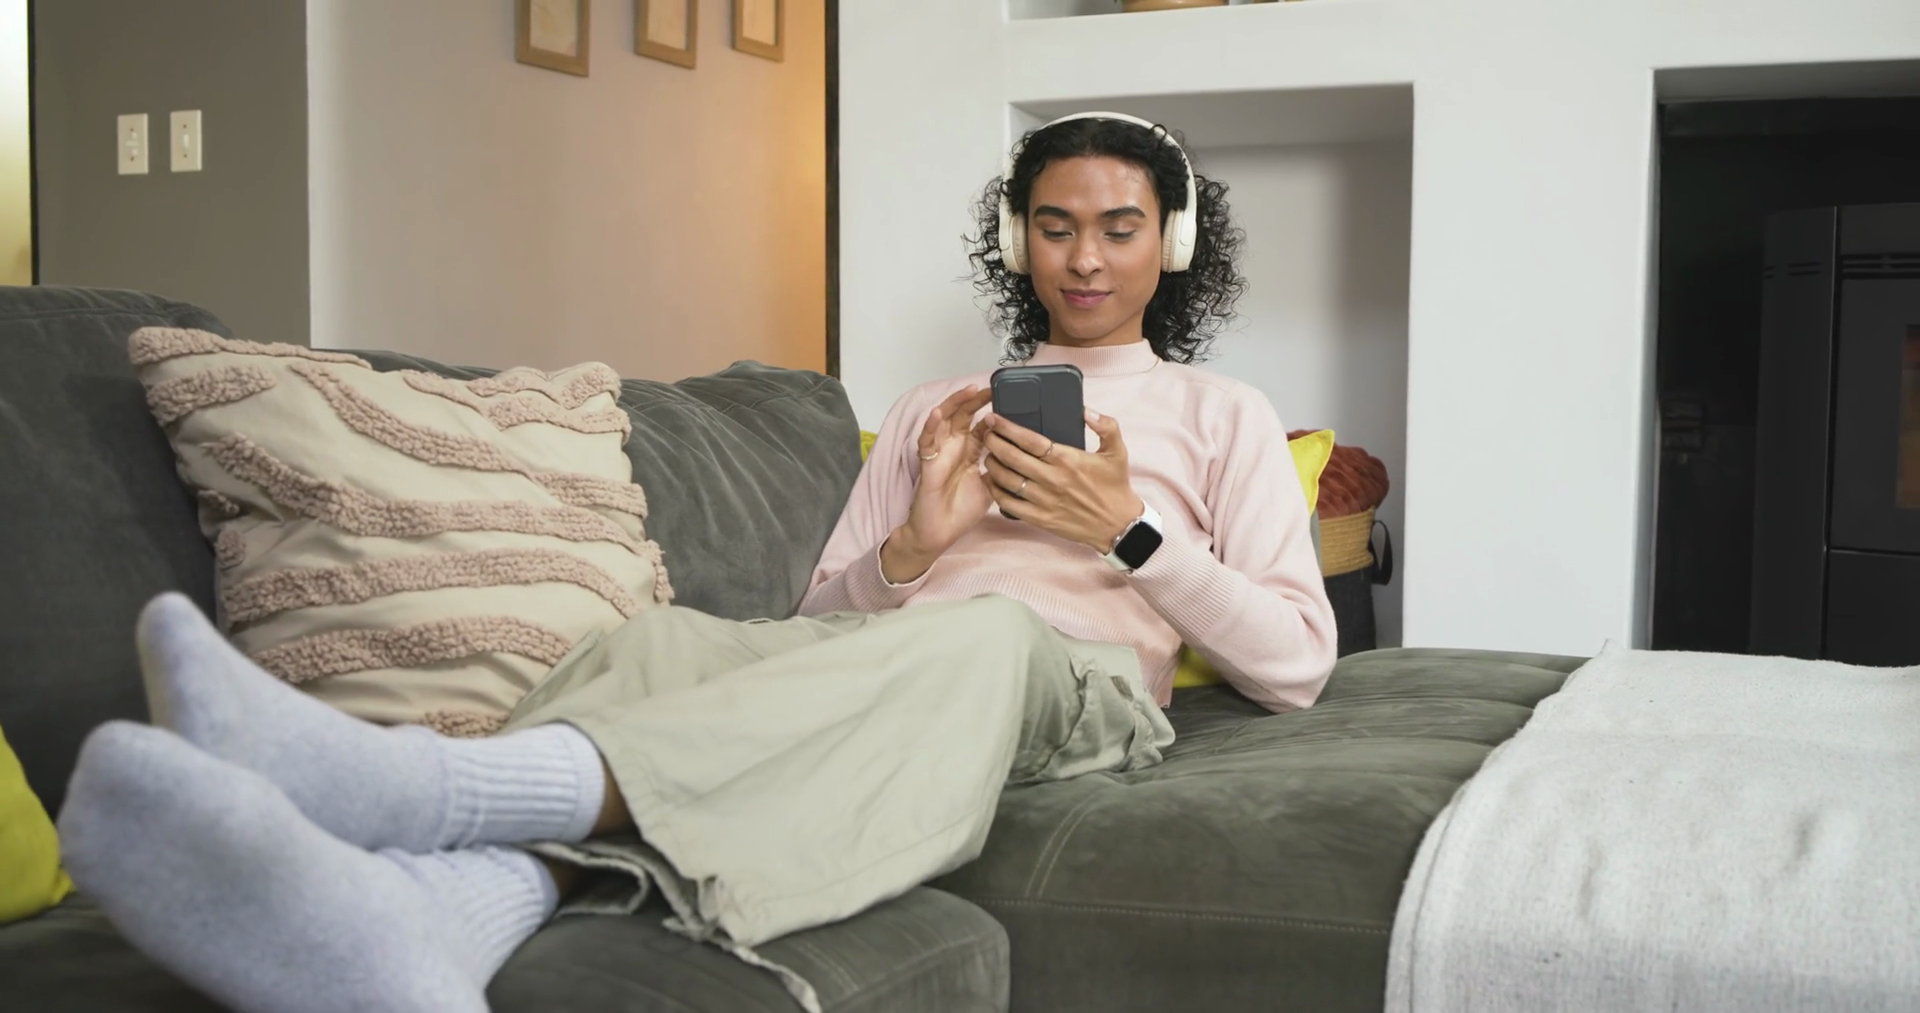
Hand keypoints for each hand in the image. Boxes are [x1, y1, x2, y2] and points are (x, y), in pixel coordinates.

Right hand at [882, 385, 993, 582]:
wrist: (940, 533)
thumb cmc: (961, 511)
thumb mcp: (990, 487)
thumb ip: (1000, 470)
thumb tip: (1021, 458)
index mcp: (970, 451)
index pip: (982, 425)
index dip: (993, 412)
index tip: (1009, 398)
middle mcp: (955, 447)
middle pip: (964, 415)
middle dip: (976, 400)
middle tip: (991, 387)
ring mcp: (940, 452)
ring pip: (944, 420)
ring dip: (955, 404)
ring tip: (968, 391)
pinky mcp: (927, 462)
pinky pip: (926, 440)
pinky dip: (931, 426)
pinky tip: (938, 414)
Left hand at [976, 408, 1143, 552]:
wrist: (1118, 525)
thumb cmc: (1115, 487)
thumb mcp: (1118, 452)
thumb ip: (1106, 426)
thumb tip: (1086, 410)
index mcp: (1067, 459)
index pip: (1029, 440)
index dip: (1007, 428)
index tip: (993, 419)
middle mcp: (1052, 479)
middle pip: (1012, 457)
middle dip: (993, 442)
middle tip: (985, 433)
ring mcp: (1044, 500)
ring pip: (1007, 480)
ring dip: (992, 465)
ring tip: (987, 455)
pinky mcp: (1040, 518)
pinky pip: (1009, 504)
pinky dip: (996, 492)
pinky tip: (992, 482)